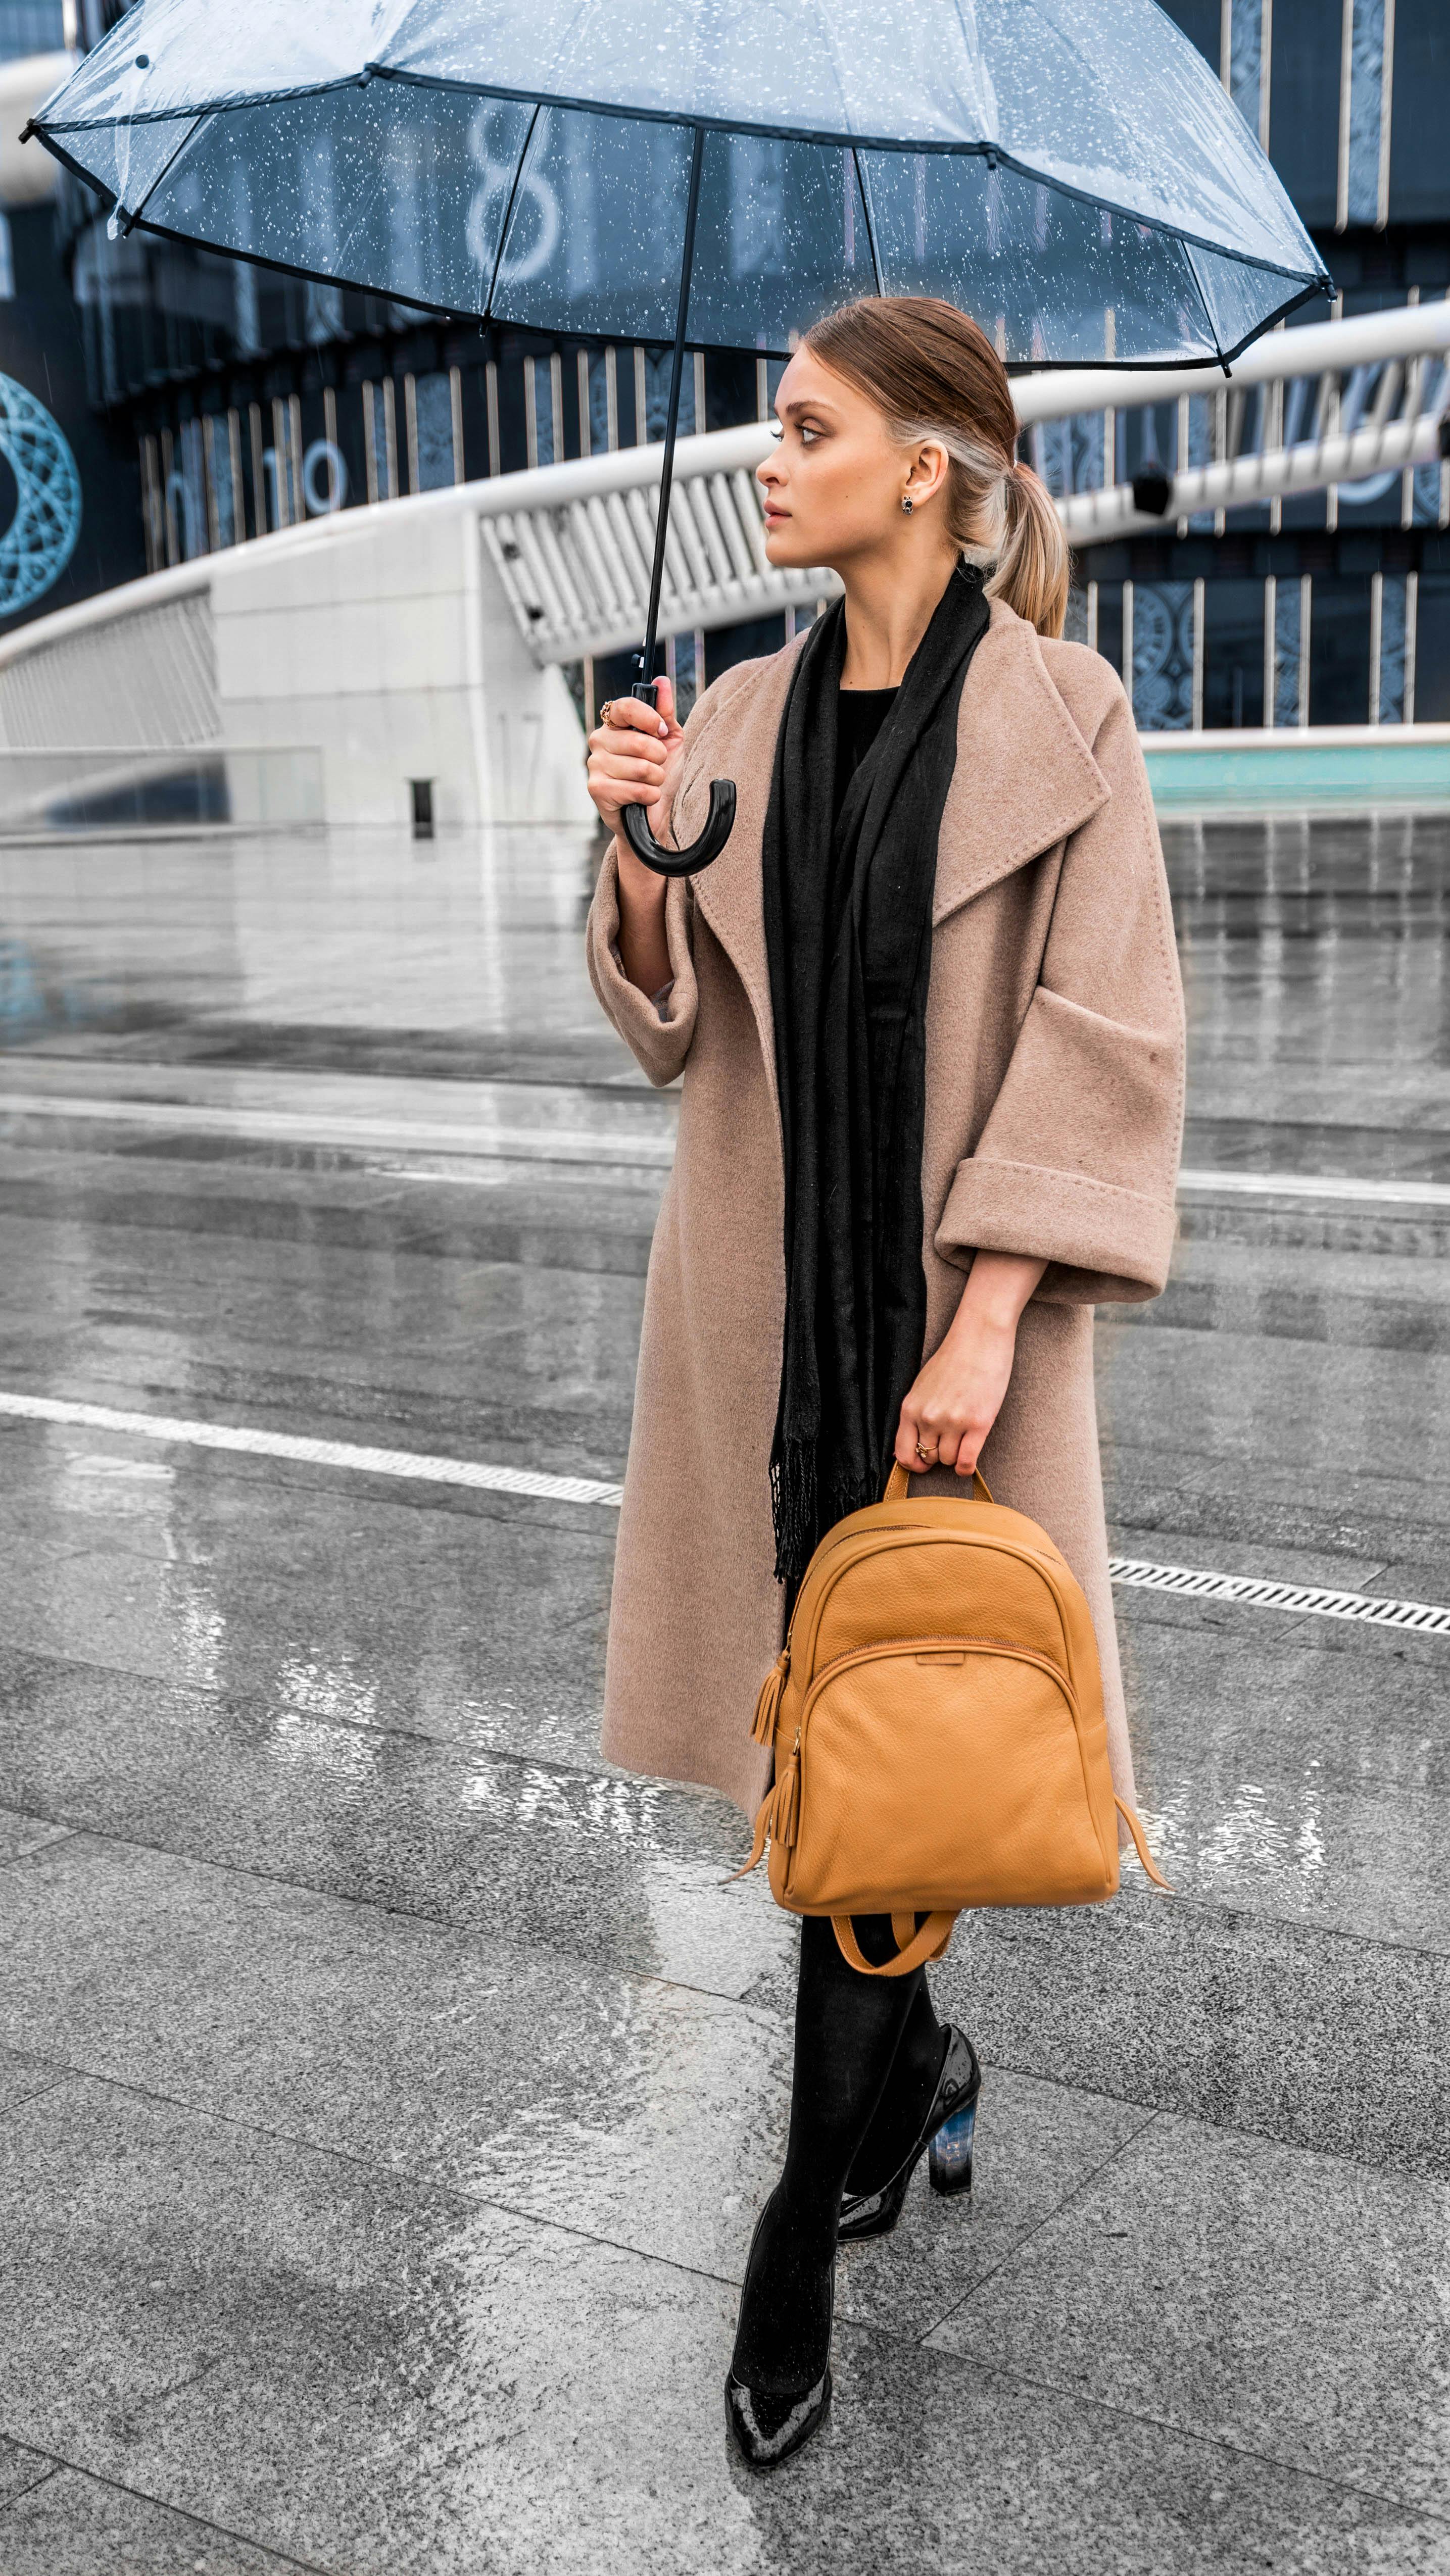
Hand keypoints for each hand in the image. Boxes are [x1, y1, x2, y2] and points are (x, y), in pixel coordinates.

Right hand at [586, 678, 685, 840]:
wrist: (655, 813)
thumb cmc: (659, 774)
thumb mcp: (669, 740)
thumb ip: (665, 712)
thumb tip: (661, 681)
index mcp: (615, 725)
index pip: (624, 707)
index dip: (648, 718)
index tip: (662, 731)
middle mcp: (600, 740)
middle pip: (636, 740)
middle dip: (658, 757)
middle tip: (657, 766)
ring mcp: (595, 764)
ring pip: (639, 767)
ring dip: (655, 779)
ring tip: (650, 783)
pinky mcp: (596, 788)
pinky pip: (633, 788)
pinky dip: (649, 795)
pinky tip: (645, 798)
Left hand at [895, 1251, 1046, 1476]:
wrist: (979, 1337)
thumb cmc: (953, 1359)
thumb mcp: (922, 1386)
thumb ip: (915, 1414)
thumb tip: (909, 1446)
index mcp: (910, 1408)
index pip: (903, 1452)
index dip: (912, 1464)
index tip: (921, 1464)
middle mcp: (928, 1417)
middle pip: (928, 1457)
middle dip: (937, 1456)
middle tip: (948, 1445)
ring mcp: (953, 1421)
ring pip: (947, 1460)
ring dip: (954, 1457)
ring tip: (962, 1442)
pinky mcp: (978, 1423)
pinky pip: (966, 1461)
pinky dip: (966, 1468)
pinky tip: (967, 1464)